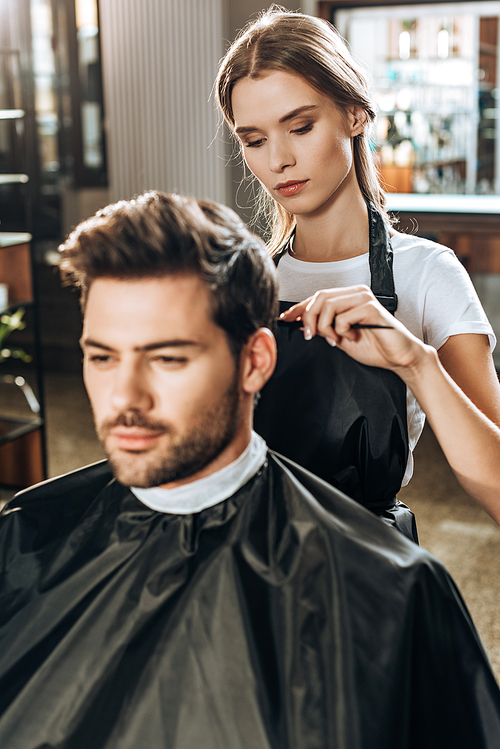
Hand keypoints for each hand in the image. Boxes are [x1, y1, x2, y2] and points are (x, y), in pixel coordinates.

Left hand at [280, 285, 429, 374]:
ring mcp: (364, 299)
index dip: (298, 308)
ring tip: (335, 340)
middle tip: (311, 336)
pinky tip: (352, 338)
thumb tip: (300, 324)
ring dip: (325, 327)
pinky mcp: (372, 309)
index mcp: (347, 298)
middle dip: (309, 318)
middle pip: (319, 298)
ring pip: (328, 305)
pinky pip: (344, 317)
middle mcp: (355, 293)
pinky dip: (342, 331)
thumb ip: (323, 328)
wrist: (398, 358)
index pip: (317, 297)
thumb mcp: (340, 338)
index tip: (285, 319)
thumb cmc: (374, 347)